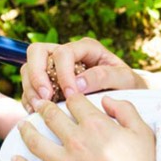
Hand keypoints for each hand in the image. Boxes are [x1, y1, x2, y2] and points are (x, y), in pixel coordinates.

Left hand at [12, 93, 160, 160]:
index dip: (70, 95)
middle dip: (43, 106)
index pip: (74, 101)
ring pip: (35, 140)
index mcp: (96, 124)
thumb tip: (105, 99)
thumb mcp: (143, 131)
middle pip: (50, 116)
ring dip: (26, 129)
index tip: (67, 96)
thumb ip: (125, 109)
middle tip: (37, 103)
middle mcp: (76, 140)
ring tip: (22, 125)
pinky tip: (15, 159)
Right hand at [20, 38, 144, 112]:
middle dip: (37, 76)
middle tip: (46, 98)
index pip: (64, 53)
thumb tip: (79, 84)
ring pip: (29, 68)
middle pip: (37, 52)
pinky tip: (38, 112)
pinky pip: (30, 86)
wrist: (131, 95)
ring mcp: (56, 67)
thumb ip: (105, 77)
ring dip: (30, 88)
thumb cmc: (129, 85)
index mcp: (87, 48)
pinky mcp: (49, 82)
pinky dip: (29, 98)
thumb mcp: (125, 79)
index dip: (63, 73)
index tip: (71, 95)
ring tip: (40, 108)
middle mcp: (68, 53)